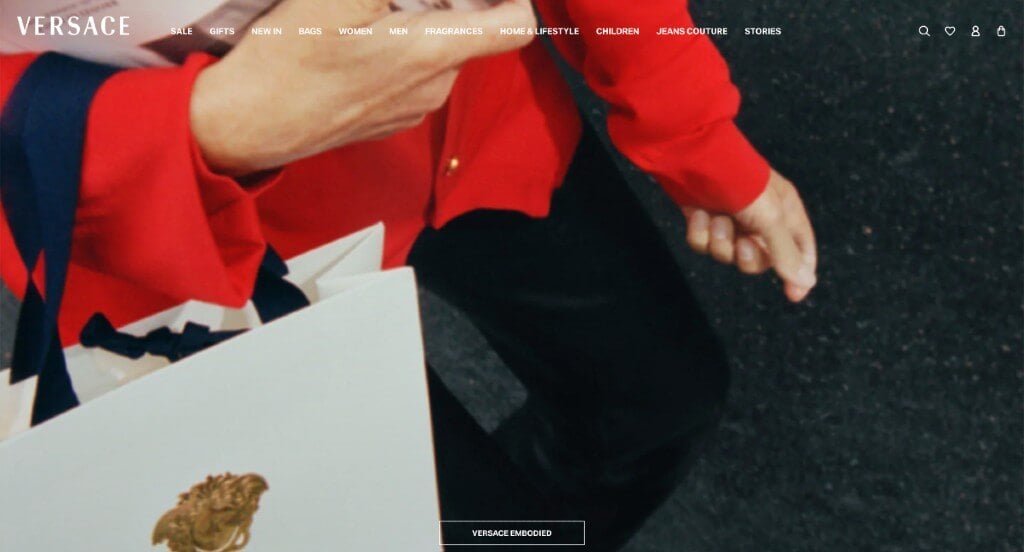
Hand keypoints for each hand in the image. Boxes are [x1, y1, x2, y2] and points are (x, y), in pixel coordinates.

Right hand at [189, 0, 535, 174]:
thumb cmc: (289, 59)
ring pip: (438, 51)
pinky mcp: (390, 120)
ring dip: (416, 24)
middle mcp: (435, 88)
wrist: (247, 124)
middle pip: (470, 31)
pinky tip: (353, 45)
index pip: (515, 26)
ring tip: (365, 15)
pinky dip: (397, 51)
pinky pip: (412, 76)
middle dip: (444, 1)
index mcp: (435, 53)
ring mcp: (414, 110)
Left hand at [684, 169, 817, 301]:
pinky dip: (700, 233)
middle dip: (747, 257)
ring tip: (717, 219)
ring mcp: (731, 219)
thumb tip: (806, 283)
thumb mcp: (769, 218)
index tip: (793, 296)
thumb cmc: (740, 183)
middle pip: (760, 259)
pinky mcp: (704, 219)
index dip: (799, 272)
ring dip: (720, 242)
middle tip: (742, 244)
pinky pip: (704, 244)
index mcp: (785, 212)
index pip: (801, 249)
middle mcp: (760, 218)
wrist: (693, 158)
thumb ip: (785, 252)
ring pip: (728, 254)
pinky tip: (698, 214)